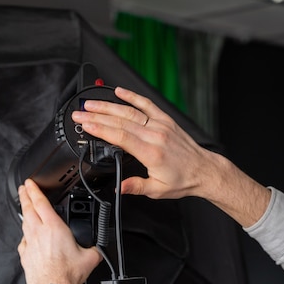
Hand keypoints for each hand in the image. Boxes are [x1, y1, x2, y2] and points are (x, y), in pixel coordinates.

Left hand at [18, 179, 101, 283]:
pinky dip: (25, 234)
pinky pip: (23, 240)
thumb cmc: (67, 275)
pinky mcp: (25, 255)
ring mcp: (30, 244)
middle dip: (25, 196)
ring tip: (26, 208)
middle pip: (28, 209)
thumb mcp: (90, 257)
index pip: (40, 203)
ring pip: (25, 222)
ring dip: (25, 213)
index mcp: (54, 228)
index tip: (30, 183)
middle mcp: (39, 233)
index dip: (34, 190)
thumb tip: (100, 247)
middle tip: (23, 188)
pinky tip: (28, 235)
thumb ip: (95, 248)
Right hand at [72, 87, 270, 226]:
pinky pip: (146, 104)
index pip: (120, 137)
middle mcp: (155, 135)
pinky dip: (132, 96)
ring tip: (90, 103)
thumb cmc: (182, 179)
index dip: (100, 129)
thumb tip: (120, 187)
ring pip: (130, 111)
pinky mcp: (165, 120)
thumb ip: (136, 186)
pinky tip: (119, 92)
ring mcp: (160, 125)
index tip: (85, 124)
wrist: (204, 170)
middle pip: (120, 121)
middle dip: (96, 116)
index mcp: (151, 153)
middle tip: (79, 113)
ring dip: (108, 106)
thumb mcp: (157, 191)